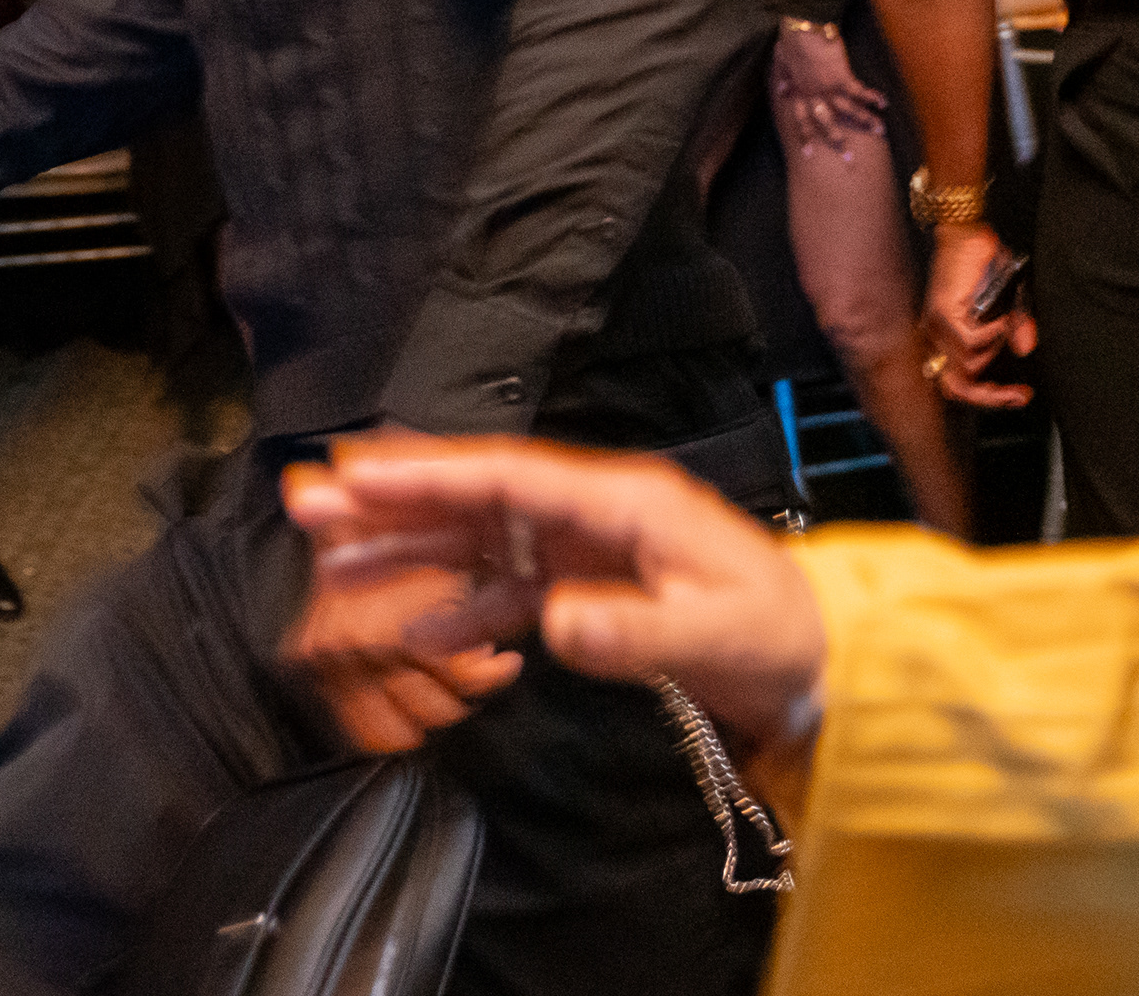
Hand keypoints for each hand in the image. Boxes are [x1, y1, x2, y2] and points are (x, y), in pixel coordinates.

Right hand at [282, 436, 826, 766]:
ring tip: (331, 563)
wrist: (829, 664)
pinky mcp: (586, 590)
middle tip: (308, 504)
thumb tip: (555, 622)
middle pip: (474, 498)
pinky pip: (505, 592)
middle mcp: (591, 513)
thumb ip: (636, 630)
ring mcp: (585, 551)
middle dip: (391, 500)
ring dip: (407, 550)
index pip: (505, 477)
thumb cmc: (783, 634)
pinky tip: (414, 626)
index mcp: (620, 500)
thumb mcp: (718, 633)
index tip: (355, 474)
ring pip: (477, 541)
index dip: (426, 475)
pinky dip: (458, 606)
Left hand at [767, 25, 886, 155]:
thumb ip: (784, 79)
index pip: (802, 120)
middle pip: (826, 123)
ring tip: (880, 132)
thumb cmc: (792, 42)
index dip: (805, 137)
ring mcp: (827, 87)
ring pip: (847, 110)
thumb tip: (780, 89)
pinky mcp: (841, 77)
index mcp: (800, 93)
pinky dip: (872, 97)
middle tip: (850, 160)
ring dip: (865, 121)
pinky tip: (884, 103)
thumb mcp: (783, 63)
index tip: (809, 154)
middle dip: (838, 141)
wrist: (802, 30)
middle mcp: (813, 95)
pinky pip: (859, 91)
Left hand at [920, 222, 1032, 407]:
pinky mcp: (943, 314)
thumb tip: (1025, 349)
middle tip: (1019, 393)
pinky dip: (995, 332)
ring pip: (971, 363)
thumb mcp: (1009, 302)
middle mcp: (937, 337)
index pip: (957, 385)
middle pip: (957, 386)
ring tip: (1005, 321)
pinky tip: (1001, 316)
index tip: (1019, 397)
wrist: (969, 236)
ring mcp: (937, 327)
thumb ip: (1016, 329)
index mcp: (947, 340)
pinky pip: (974, 341)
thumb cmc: (985, 266)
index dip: (988, 399)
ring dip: (997, 347)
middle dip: (991, 396)